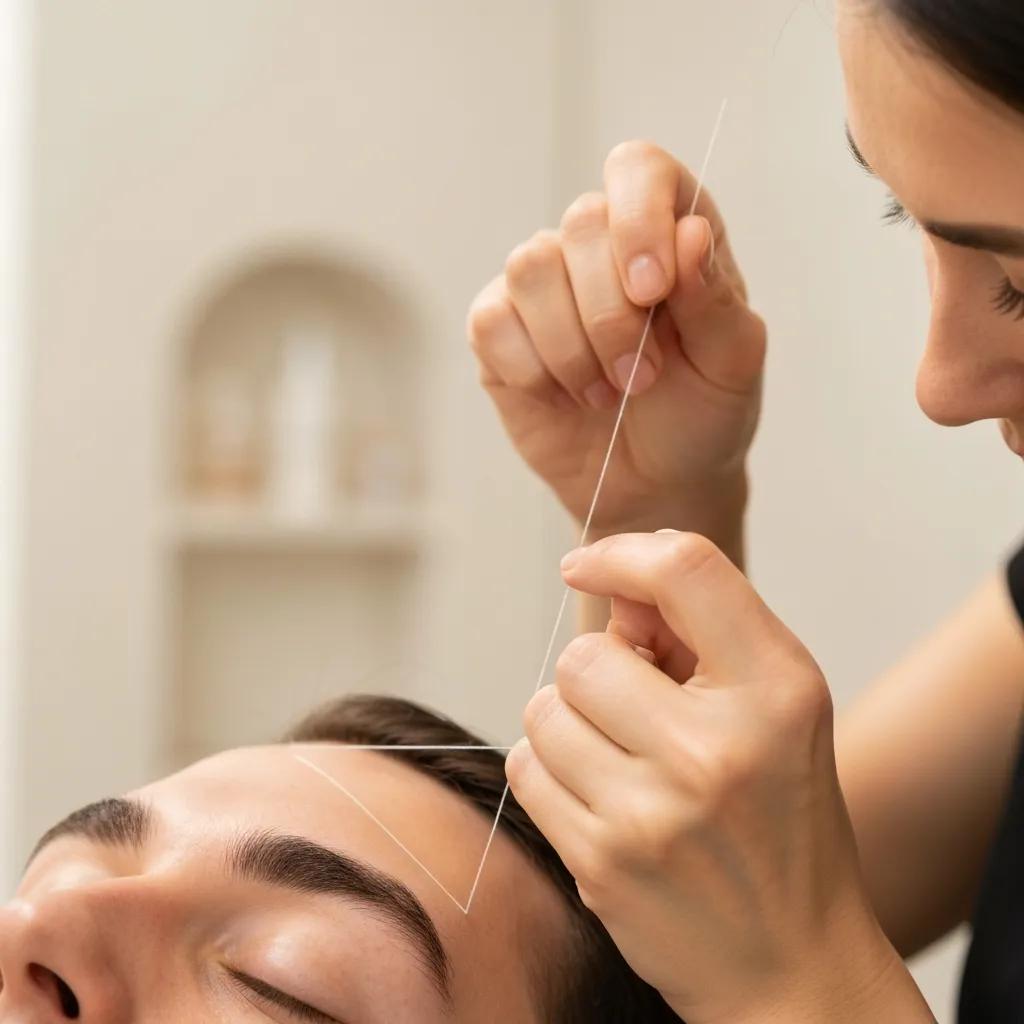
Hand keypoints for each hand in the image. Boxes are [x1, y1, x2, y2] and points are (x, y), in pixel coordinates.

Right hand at [467, 141, 765, 538]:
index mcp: (667, 231)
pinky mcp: (499, 329)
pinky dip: (532, 370)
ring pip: (529, 269)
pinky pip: (492, 322)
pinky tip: (564, 396)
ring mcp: (544, 285)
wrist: (655, 483)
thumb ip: (715, 299)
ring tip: (606, 391)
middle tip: (643, 377)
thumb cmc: (701, 415)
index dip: (639, 219)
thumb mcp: (732, 364)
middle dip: (612, 317)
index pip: (637, 168)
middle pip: (579, 224)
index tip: (653, 292)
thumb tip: (688, 233)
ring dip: (573, 348)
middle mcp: (600, 245)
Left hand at [506, 532, 931, 1023]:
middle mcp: (718, 748)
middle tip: (638, 713)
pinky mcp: (601, 863)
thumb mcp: (775, 709)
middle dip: (598, 674)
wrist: (791, 966)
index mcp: (778, 691)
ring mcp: (653, 812)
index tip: (584, 564)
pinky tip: (599, 799)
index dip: (621, 554)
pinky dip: (550, 772)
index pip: (685, 570)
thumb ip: (698, 635)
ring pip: (543, 709)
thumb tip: (611, 594)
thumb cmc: (779, 819)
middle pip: (585, 653)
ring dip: (569, 724)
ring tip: (621, 760)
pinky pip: (525, 767)